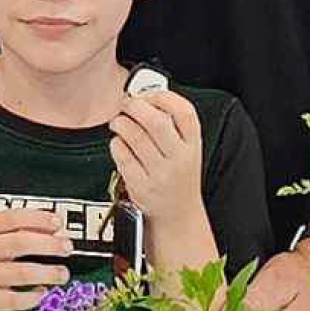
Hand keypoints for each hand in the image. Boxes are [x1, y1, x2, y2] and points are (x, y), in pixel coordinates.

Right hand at [0, 209, 73, 310]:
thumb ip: (17, 231)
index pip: (14, 218)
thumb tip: (56, 229)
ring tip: (62, 274)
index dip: (39, 219)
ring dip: (48, 273)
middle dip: (49, 245)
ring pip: (21, 273)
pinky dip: (32, 297)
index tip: (59, 223)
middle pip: (20, 243)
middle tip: (67, 248)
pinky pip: (13, 300)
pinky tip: (42, 293)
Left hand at [109, 91, 204, 234]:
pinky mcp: (141, 186)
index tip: (147, 94)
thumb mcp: (186, 149)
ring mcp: (160, 174)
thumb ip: (171, 124)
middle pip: (156, 121)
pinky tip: (119, 144)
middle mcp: (179, 159)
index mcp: (193, 145)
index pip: (184, 111)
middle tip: (126, 104)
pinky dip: (116, 144)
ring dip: (121, 122)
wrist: (179, 216)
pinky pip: (122, 155)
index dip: (162, 96)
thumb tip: (142, 94)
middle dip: (135, 106)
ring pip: (135, 136)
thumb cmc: (178, 176)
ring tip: (119, 122)